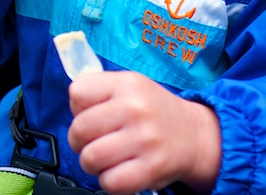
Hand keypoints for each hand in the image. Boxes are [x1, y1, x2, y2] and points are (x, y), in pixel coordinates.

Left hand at [68, 71, 220, 194]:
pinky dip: (109, 180)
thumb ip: (101, 89)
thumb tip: (73, 105)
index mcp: (128, 83)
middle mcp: (135, 108)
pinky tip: (119, 170)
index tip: (90, 113)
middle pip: (79, 128)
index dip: (78, 107)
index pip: (77, 92)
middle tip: (93, 141)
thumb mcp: (131, 85)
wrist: (193, 134)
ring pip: (90, 158)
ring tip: (106, 157)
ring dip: (92, 163)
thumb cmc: (154, 110)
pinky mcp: (150, 168)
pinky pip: (109, 182)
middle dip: (79, 140)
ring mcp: (144, 139)